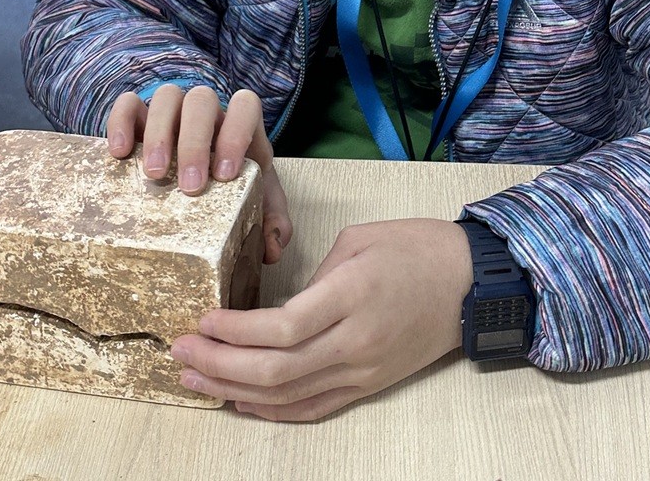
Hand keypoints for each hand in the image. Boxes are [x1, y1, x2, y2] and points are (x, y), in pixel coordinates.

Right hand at [106, 85, 290, 264]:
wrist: (201, 178)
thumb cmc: (232, 185)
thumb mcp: (257, 200)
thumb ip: (272, 221)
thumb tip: (273, 250)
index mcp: (239, 125)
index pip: (245, 106)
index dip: (236, 133)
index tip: (225, 175)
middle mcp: (207, 112)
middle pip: (201, 101)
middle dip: (194, 142)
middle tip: (189, 186)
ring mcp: (173, 112)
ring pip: (166, 97)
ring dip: (159, 134)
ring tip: (153, 175)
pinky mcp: (140, 119)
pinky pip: (128, 104)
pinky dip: (121, 122)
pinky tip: (118, 155)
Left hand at [170, 218, 473, 420]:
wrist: (470, 283)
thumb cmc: (415, 248)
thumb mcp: (359, 239)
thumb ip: (316, 275)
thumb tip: (278, 304)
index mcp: (352, 295)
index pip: (282, 327)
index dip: (235, 331)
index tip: (202, 320)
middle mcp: (355, 342)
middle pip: (276, 370)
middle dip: (220, 364)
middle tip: (180, 350)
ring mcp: (362, 371)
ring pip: (288, 396)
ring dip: (234, 390)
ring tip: (194, 376)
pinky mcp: (368, 385)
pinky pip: (313, 408)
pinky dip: (272, 410)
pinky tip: (239, 400)